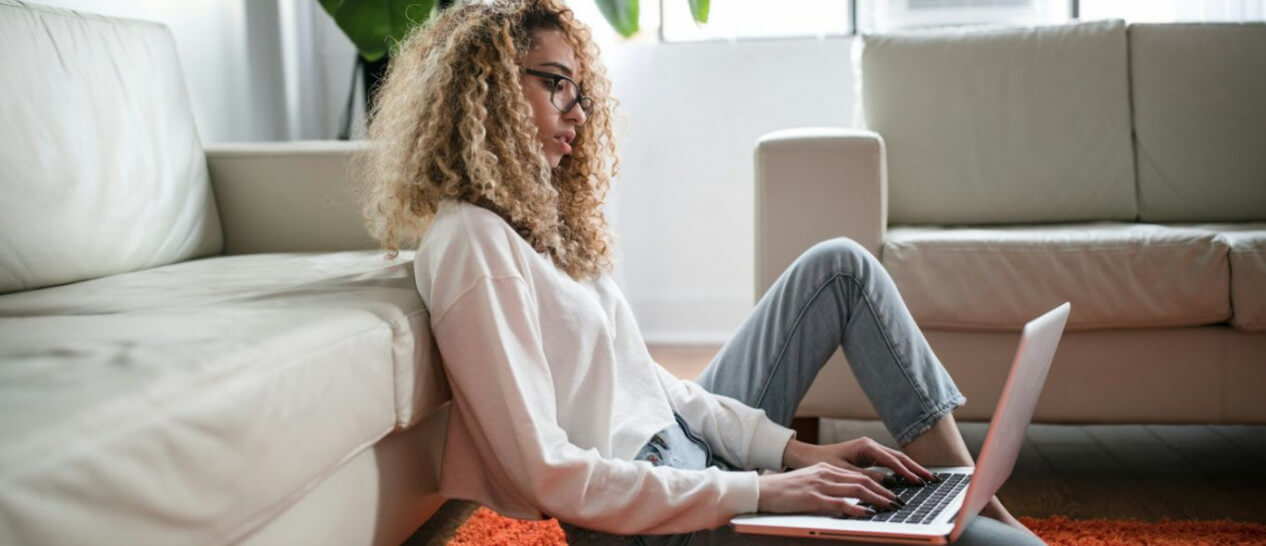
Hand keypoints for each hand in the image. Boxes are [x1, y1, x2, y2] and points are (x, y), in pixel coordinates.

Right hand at [757, 462, 901, 516]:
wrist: (763, 490)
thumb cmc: (785, 490)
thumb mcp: (810, 482)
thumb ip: (829, 485)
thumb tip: (849, 496)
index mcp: (826, 469)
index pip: (859, 475)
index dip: (879, 484)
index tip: (892, 492)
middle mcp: (826, 474)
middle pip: (862, 481)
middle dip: (884, 491)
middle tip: (899, 501)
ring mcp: (820, 485)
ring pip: (855, 489)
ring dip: (876, 499)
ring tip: (890, 506)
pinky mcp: (812, 498)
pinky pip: (839, 503)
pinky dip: (856, 508)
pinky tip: (867, 513)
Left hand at [782, 437, 936, 484]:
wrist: (810, 456)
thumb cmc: (824, 462)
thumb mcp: (844, 472)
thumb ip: (866, 477)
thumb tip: (887, 483)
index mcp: (866, 446)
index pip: (892, 460)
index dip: (906, 472)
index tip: (918, 481)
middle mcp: (871, 445)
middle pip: (899, 457)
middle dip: (916, 468)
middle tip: (932, 479)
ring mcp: (871, 449)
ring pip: (896, 459)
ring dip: (911, 468)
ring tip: (927, 478)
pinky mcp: (870, 455)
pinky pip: (890, 462)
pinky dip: (901, 469)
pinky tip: (910, 477)